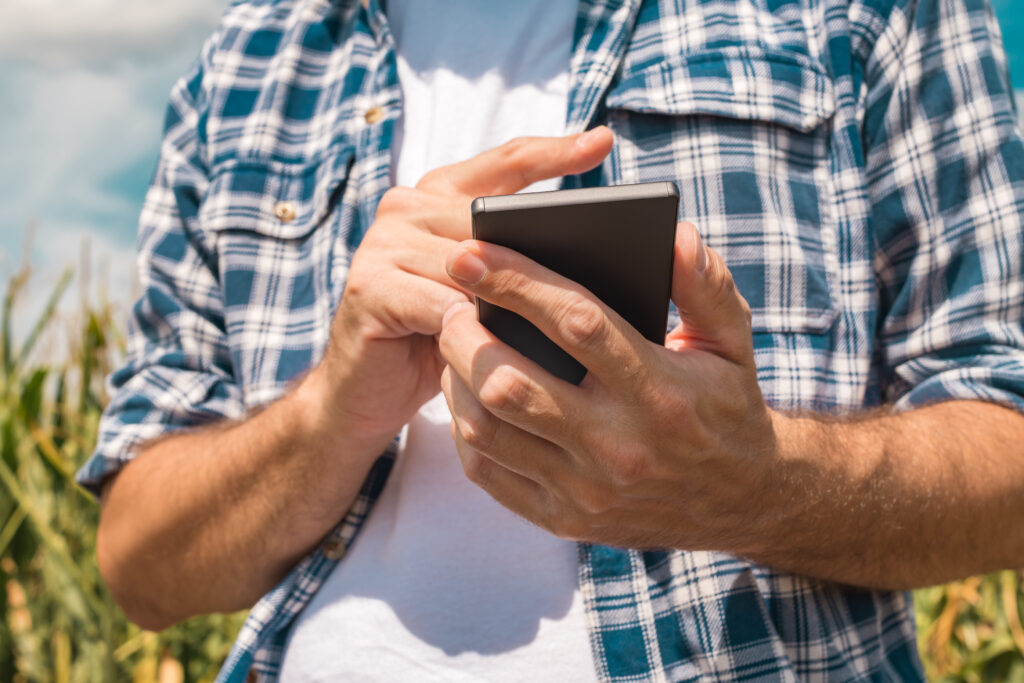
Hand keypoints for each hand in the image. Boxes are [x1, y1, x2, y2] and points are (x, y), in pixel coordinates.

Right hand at [309, 128, 614, 449]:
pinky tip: (504, 348)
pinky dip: (472, 327)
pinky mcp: (368, 285)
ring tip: (565, 318)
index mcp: (439, 195)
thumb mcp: (481, 296)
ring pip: (469, 261)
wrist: (363, 394)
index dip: (555, 151)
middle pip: (490, 216)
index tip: (603, 141)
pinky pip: (437, 302)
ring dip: (511, 293)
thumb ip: (513, 267)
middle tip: (606, 261)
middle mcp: (407, 207)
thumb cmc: (435, 341)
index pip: (506, 162)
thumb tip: (591, 267)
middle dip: (543, 243)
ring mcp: (383, 242)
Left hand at [437, 222, 778, 551]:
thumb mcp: (732, 341)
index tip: (470, 251)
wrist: (742, 501)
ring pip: (487, 430)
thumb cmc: (726, 405)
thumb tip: (675, 235)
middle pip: (511, 381)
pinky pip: (488, 472)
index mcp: (660, 390)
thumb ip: (705, 284)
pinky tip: (466, 393)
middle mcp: (620, 445)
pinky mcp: (564, 519)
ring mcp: (587, 489)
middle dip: (464, 333)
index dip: (516, 281)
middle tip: (451, 301)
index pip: (576, 323)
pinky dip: (464, 428)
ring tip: (454, 342)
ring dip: (455, 378)